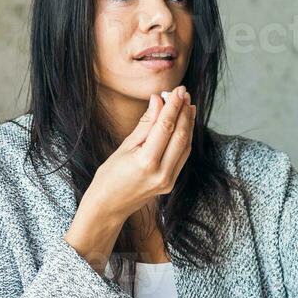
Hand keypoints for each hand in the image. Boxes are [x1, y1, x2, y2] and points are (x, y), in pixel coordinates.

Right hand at [84, 85, 195, 221]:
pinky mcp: (171, 183)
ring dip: (188, 124)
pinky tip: (184, 124)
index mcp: (146, 162)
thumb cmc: (110, 176)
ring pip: (185, 145)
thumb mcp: (124, 147)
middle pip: (180, 135)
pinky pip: (182, 156)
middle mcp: (161, 172)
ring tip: (187, 105)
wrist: (109, 207)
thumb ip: (145, 124)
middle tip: (184, 93)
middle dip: (183, 111)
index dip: (173, 105)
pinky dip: (185, 138)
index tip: (177, 89)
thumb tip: (157, 100)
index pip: (165, 127)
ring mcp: (168, 180)